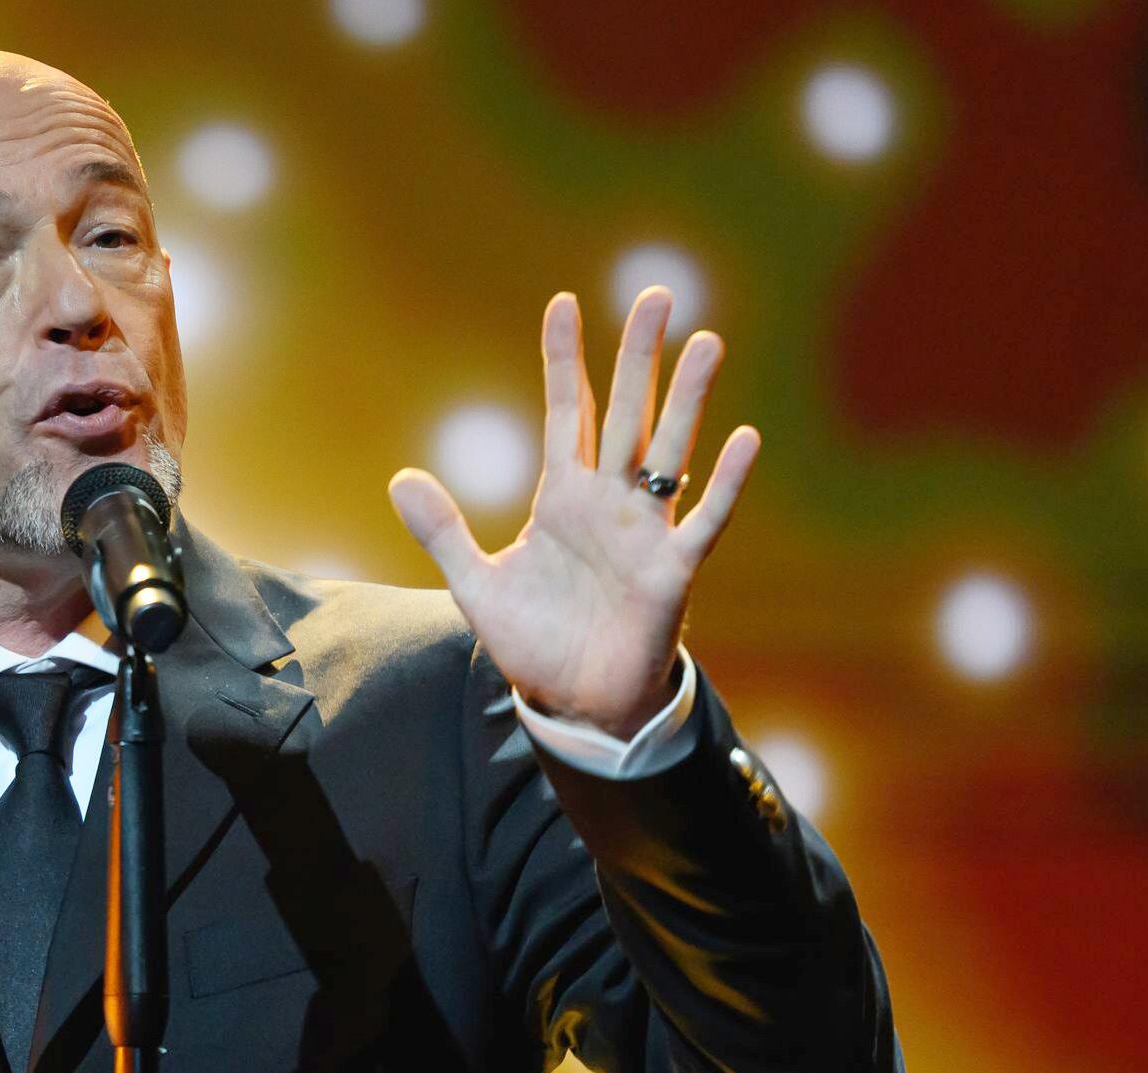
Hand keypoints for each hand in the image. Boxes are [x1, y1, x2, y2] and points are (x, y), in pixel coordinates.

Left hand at [389, 287, 758, 738]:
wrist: (576, 703)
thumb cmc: (536, 641)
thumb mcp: (476, 584)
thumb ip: (443, 531)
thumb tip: (401, 477)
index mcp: (563, 497)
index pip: (566, 413)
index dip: (563, 360)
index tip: (564, 303)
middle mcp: (609, 502)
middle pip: (626, 412)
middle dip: (638, 355)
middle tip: (658, 294)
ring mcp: (645, 531)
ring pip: (670, 450)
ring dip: (686, 399)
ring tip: (705, 342)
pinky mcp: (671, 571)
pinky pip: (704, 519)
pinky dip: (726, 482)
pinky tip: (746, 439)